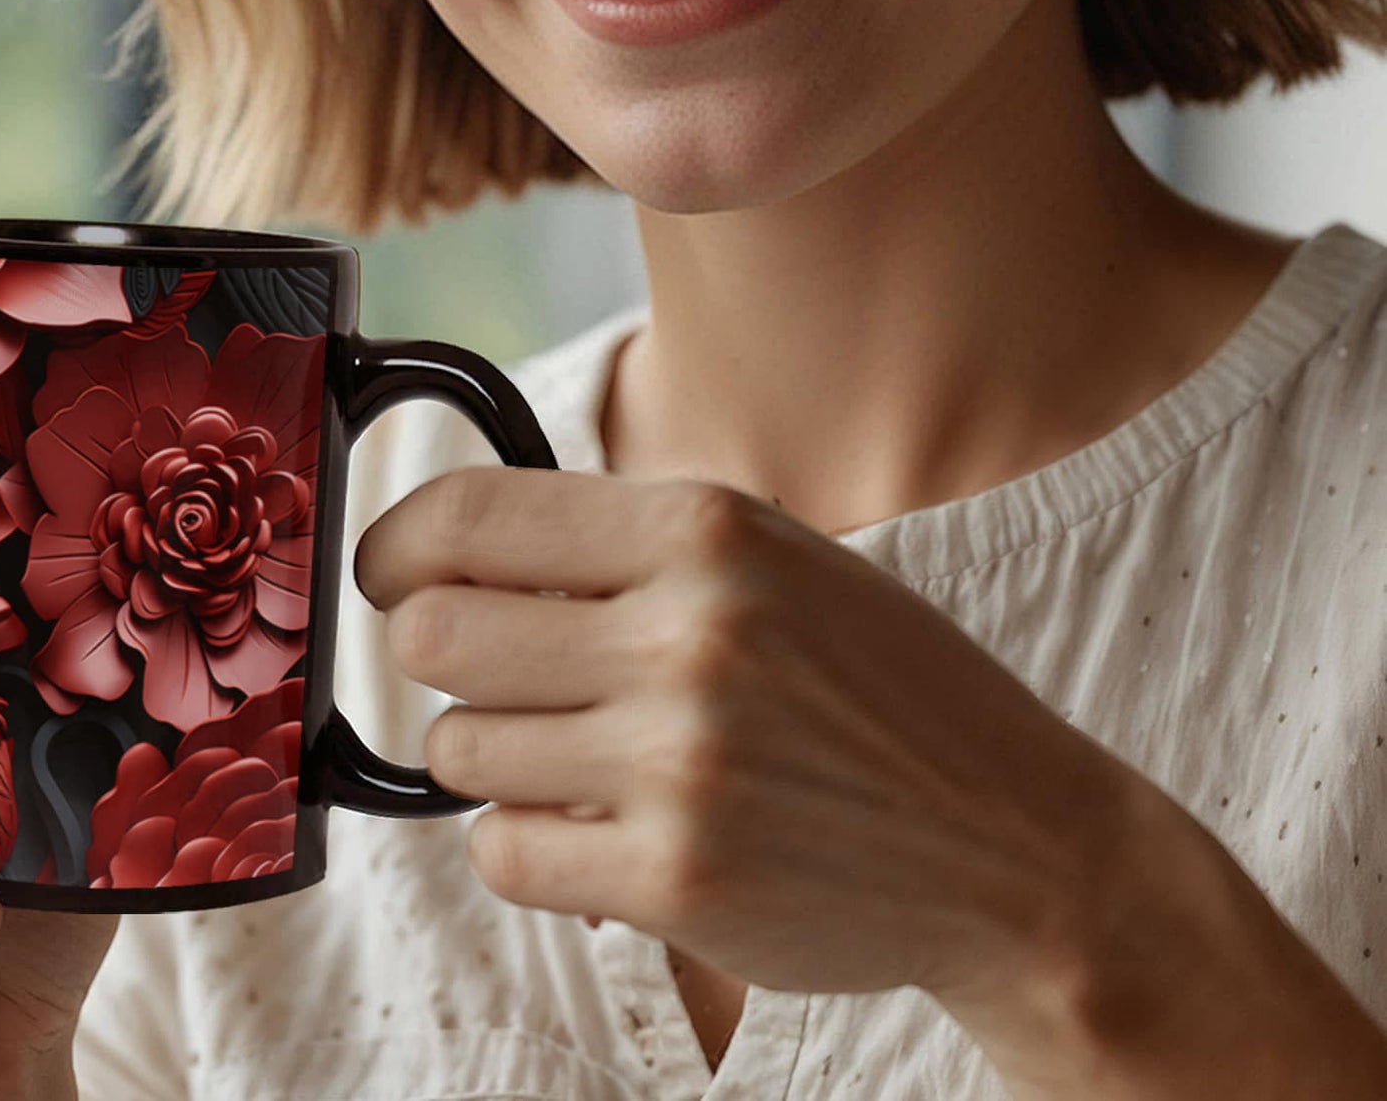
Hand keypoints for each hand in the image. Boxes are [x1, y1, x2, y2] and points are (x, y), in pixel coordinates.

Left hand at [353, 469, 1133, 1009]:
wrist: (1008, 840)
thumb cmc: (872, 684)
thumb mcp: (769, 557)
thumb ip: (617, 544)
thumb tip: (444, 548)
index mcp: (704, 528)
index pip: (467, 514)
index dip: (395, 544)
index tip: (383, 570)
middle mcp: (686, 633)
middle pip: (432, 636)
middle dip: (436, 655)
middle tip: (486, 672)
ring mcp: (678, 762)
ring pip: (459, 749)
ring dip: (493, 754)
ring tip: (577, 752)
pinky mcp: (675, 878)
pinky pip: (502, 853)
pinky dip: (527, 842)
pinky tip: (599, 826)